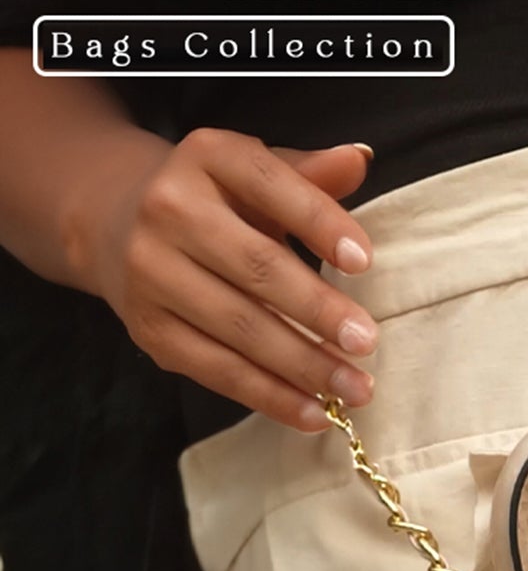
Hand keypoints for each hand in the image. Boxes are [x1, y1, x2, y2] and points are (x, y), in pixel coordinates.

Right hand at [75, 127, 378, 431]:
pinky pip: (217, 370)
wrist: (115, 220)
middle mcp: (169, 210)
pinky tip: (315, 413)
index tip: (365, 262)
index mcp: (208, 157)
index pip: (271, 185)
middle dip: (318, 311)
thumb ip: (309, 176)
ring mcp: (152, 273)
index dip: (320, 223)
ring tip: (356, 388)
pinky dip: (270, 396)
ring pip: (239, 328)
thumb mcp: (258, 174)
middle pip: (256, 268)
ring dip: (303, 365)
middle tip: (367, 342)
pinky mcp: (149, 330)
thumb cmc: (217, 199)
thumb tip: (359, 160)